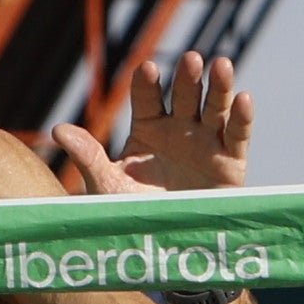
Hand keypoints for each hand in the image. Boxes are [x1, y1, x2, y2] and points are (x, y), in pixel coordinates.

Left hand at [47, 52, 252, 197]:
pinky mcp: (231, 162)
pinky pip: (237, 136)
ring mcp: (206, 142)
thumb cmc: (135, 212)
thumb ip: (88, 157)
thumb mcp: (109, 186)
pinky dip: (242, 118)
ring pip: (214, 108)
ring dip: (220, 86)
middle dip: (188, 78)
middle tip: (192, 59)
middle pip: (184, 96)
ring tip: (222, 64)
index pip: (147, 98)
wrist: (167, 245)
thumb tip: (58, 130)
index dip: (148, 83)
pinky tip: (245, 98)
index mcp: (147, 128)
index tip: (147, 68)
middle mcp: (179, 128)